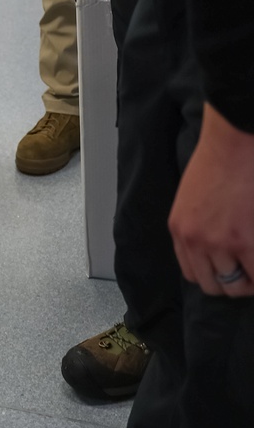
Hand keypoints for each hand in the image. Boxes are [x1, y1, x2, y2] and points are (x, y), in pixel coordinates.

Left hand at [169, 103, 253, 295]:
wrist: (233, 142)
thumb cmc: (217, 160)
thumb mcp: (191, 197)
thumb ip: (198, 225)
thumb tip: (214, 247)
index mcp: (180, 229)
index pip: (192, 273)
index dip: (214, 275)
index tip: (230, 270)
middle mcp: (195, 241)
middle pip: (213, 285)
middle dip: (233, 282)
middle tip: (249, 270)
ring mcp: (219, 244)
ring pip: (236, 285)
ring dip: (250, 279)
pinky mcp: (244, 242)